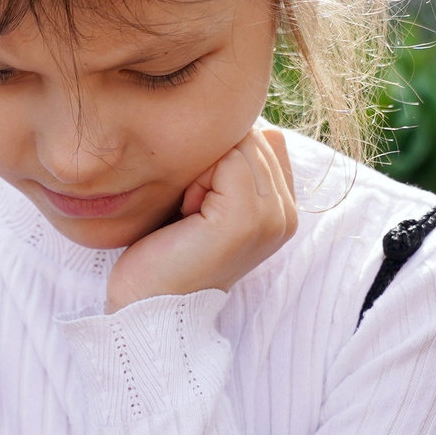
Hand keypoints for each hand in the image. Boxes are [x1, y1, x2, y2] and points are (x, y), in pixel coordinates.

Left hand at [105, 125, 298, 313]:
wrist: (149, 308)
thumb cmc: (166, 254)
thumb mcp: (209, 202)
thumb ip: (238, 166)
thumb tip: (253, 126)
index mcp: (283, 210)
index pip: (265, 140)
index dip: (220, 160)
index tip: (200, 207)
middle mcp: (286, 215)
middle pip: (252, 138)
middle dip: (210, 164)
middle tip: (191, 214)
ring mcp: (272, 218)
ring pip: (239, 145)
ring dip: (201, 172)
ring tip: (190, 217)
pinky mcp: (248, 219)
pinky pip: (225, 160)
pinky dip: (195, 182)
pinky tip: (186, 218)